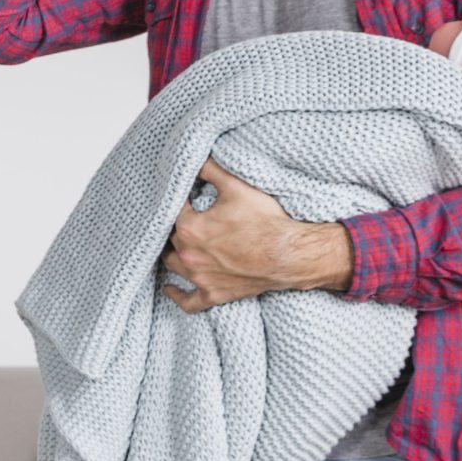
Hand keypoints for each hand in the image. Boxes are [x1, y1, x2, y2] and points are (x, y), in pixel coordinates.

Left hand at [159, 159, 353, 312]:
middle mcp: (188, 255)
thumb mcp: (237, 187)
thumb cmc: (266, 221)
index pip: (172, 211)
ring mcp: (200, 278)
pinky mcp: (213, 294)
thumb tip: (194, 159)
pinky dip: (177, 295)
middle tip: (182, 218)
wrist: (291, 254)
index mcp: (189, 228)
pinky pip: (187, 301)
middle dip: (175, 227)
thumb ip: (210, 169)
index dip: (179, 202)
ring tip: (174, 244)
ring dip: (172, 254)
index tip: (186, 197)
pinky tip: (169, 288)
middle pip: (169, 238)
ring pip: (173, 265)